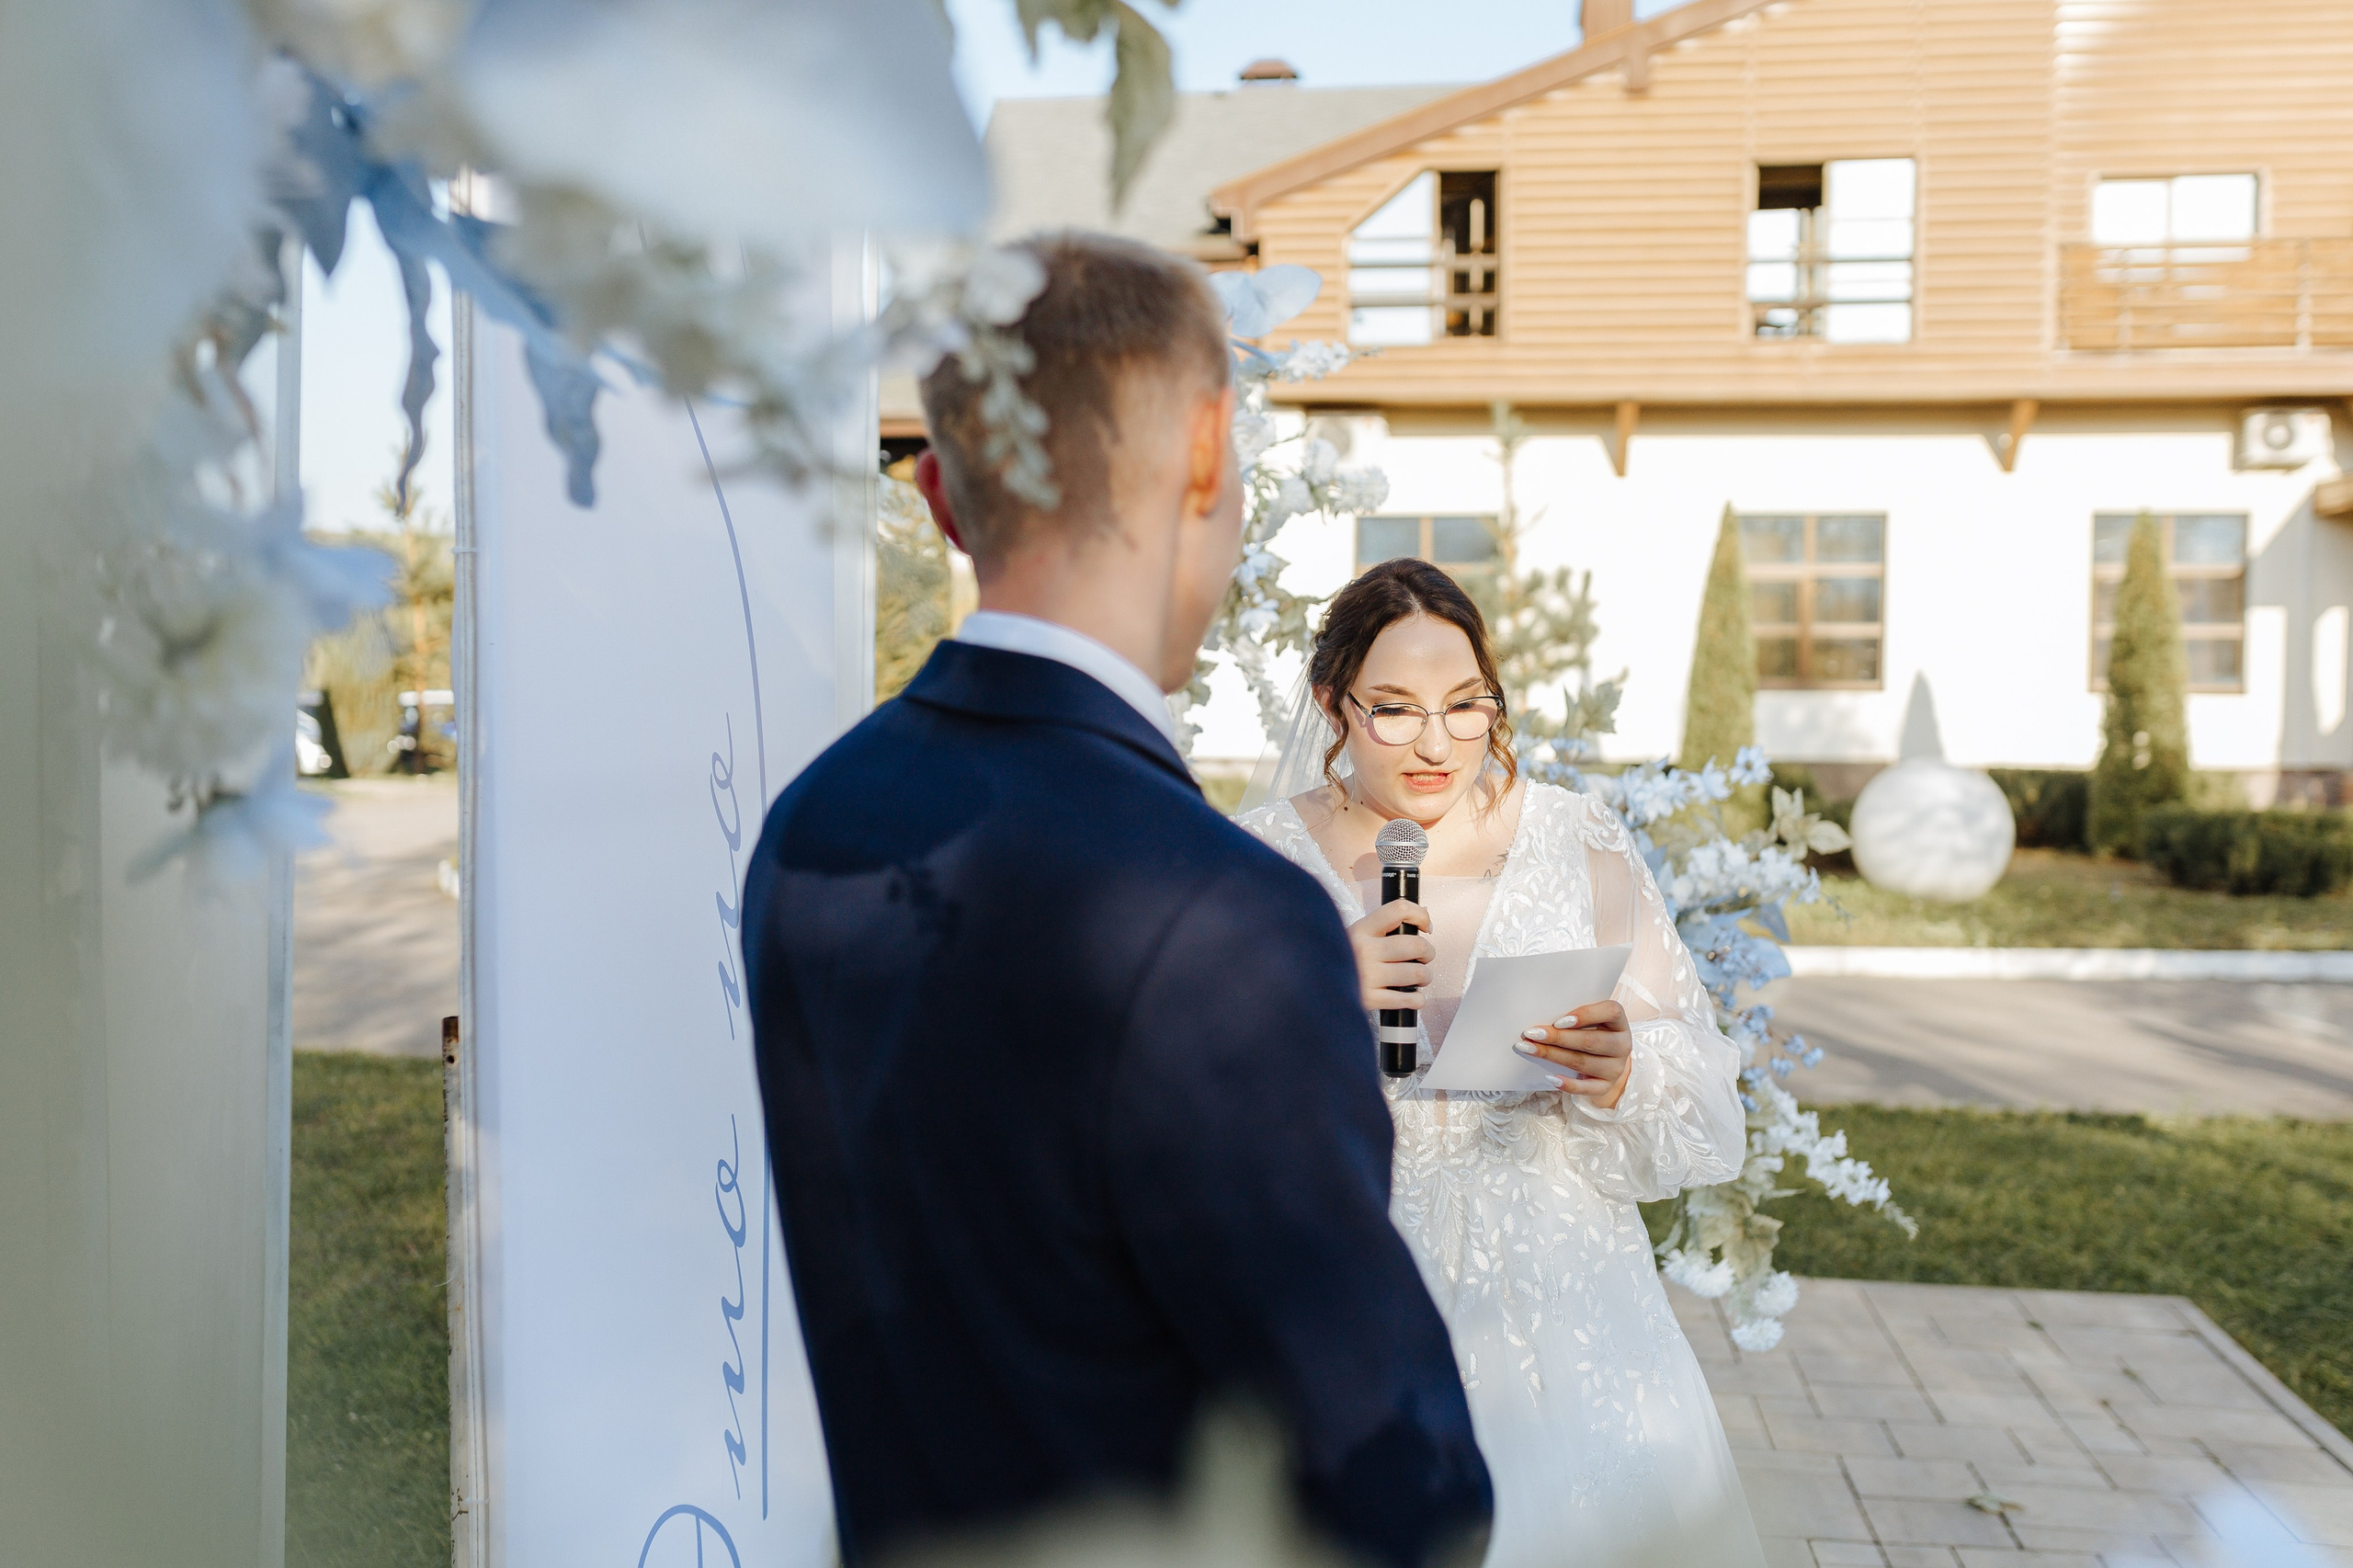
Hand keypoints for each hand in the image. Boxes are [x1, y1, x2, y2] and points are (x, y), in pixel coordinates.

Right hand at [1346, 898, 1433, 1012]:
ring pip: (1417, 973)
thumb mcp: (1354, 935)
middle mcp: (1365, 950)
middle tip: (1424, 956)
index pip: (1399, 909)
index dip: (1420, 915)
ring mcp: (1368, 976)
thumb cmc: (1339, 959)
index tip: (1425, 926)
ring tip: (1419, 978)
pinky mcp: (1370, 999)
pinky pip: (1407, 999)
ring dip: (1425, 976)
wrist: (1311, 985)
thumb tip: (1422, 918)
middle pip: (1415, 945)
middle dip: (1428, 952)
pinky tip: (1413, 996)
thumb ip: (1380, 928)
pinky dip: (1417, 999)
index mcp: (1361, 929)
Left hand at [1512, 1000, 1632, 1108]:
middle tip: (1531, 1034)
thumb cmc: (1591, 1031)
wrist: (1606, 1059)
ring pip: (1583, 1062)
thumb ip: (1573, 1016)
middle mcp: (1622, 1045)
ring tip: (1530, 1049)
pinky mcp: (1606, 1086)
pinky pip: (1587, 1088)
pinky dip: (1568, 1085)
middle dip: (1557, 1037)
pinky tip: (1550, 1078)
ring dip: (1553, 1056)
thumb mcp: (1590, 1020)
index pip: (1610, 1012)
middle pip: (1590, 1041)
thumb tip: (1541, 1016)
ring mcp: (1615, 1068)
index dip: (1585, 1015)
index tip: (1558, 1021)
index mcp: (1619, 1022)